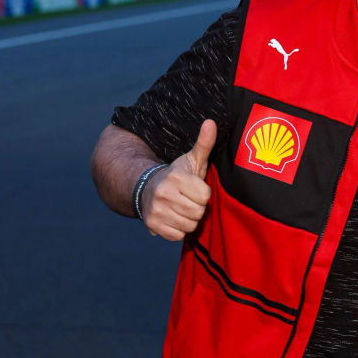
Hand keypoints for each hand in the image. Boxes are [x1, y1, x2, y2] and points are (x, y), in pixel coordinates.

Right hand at [141, 120, 216, 240]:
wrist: (146, 189)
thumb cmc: (176, 176)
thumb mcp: (191, 159)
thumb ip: (204, 143)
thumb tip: (211, 122)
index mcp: (175, 177)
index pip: (205, 196)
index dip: (202, 194)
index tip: (194, 189)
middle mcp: (163, 193)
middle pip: (198, 212)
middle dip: (197, 207)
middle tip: (187, 199)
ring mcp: (156, 210)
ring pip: (189, 225)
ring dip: (189, 219)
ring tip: (180, 208)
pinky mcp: (152, 225)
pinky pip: (178, 235)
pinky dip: (178, 230)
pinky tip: (173, 218)